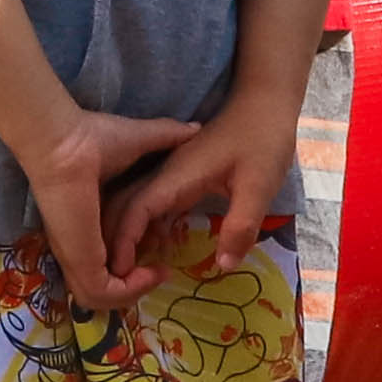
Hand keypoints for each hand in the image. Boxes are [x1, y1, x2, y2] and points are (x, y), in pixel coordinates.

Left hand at [14, 102, 201, 309]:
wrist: (67, 140)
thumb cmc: (94, 137)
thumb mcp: (140, 142)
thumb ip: (166, 138)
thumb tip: (194, 129)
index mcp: (84, 224)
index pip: (106, 260)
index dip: (133, 262)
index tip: (160, 246)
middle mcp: (77, 244)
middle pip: (103, 286)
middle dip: (134, 285)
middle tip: (159, 270)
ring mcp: (76, 254)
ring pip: (101, 297)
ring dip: (134, 291)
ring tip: (158, 273)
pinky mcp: (81, 259)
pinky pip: (106, 293)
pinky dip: (131, 291)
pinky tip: (153, 272)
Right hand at [104, 99, 294, 288]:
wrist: (264, 100)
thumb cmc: (263, 140)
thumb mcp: (259, 185)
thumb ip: (241, 225)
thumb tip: (222, 267)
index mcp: (177, 176)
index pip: (136, 210)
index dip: (124, 241)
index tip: (122, 272)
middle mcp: (166, 174)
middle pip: (125, 207)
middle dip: (117, 243)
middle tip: (122, 280)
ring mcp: (171, 173)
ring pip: (134, 205)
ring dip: (127, 234)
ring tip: (132, 270)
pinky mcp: (180, 175)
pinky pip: (151, 203)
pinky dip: (144, 226)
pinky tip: (154, 246)